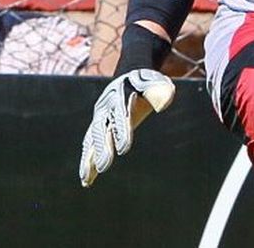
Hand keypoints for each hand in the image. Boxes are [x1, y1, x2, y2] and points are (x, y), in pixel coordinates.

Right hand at [78, 69, 174, 186]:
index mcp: (119, 95)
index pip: (120, 115)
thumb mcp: (154, 80)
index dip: (121, 132)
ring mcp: (99, 117)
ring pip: (91, 139)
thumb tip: (166, 100)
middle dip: (102, 148)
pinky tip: (87, 178)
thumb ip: (161, 88)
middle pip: (101, 129)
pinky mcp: (98, 126)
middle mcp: (105, 107)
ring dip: (89, 158)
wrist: (128, 76)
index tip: (124, 149)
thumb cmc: (144, 81)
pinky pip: (90, 144)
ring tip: (87, 177)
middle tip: (104, 166)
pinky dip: (87, 160)